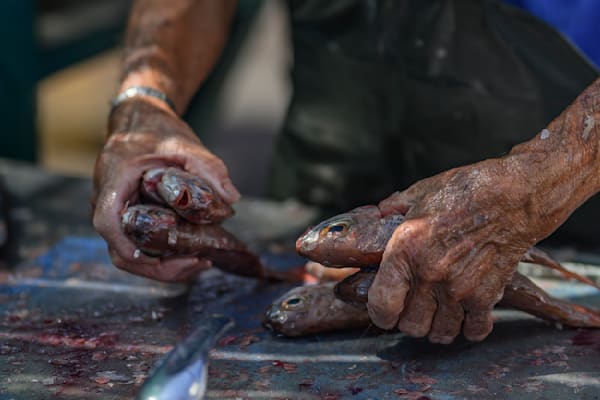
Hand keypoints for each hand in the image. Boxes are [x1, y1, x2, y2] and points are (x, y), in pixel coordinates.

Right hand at [92, 100, 239, 281]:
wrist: (141, 120)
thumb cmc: (157, 131)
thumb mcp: (185, 145)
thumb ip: (209, 168)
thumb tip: (232, 199)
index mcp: (113, 180)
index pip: (107, 221)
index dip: (127, 245)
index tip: (156, 257)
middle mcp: (106, 201)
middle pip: (120, 249)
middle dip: (158, 266)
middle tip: (199, 263)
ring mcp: (114, 212)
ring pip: (128, 253)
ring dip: (162, 265)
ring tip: (200, 262)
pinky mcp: (125, 218)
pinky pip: (137, 244)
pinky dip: (161, 255)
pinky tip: (190, 252)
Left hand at [367, 159, 542, 342]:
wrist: (513, 197)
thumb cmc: (465, 191)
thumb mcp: (418, 193)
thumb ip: (393, 210)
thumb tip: (378, 216)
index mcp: (405, 250)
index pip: (382, 306)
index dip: (380, 313)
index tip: (384, 310)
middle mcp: (429, 275)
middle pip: (411, 326)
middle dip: (408, 319)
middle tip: (413, 306)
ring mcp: (459, 289)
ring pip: (440, 333)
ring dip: (437, 326)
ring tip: (438, 311)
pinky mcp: (487, 297)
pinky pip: (474, 330)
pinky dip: (469, 327)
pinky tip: (465, 314)